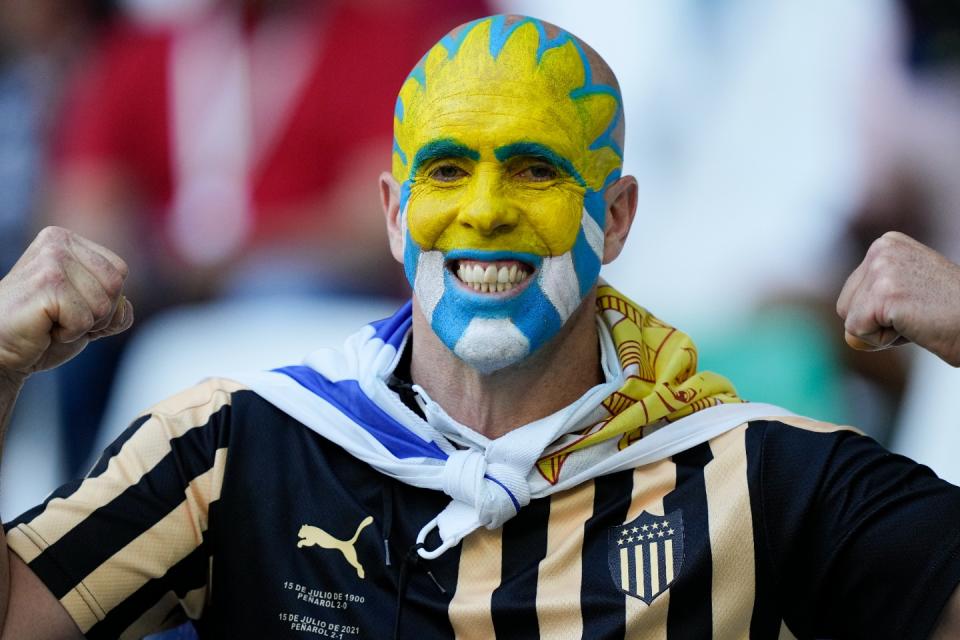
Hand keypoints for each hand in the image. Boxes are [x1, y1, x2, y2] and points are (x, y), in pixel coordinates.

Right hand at [0, 227, 132, 384]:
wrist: (1, 349)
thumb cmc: (43, 328)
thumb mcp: (89, 310)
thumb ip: (116, 303)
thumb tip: (124, 306)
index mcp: (68, 240)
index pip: (119, 271)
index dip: (106, 300)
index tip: (73, 306)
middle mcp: (58, 242)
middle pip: (116, 285)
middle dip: (98, 314)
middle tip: (62, 316)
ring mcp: (51, 260)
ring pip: (104, 305)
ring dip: (83, 325)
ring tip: (52, 321)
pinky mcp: (45, 284)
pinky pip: (85, 320)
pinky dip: (70, 333)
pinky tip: (45, 327)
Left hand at [837, 231, 959, 365]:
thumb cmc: (952, 316)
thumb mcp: (907, 293)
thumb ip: (874, 301)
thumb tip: (849, 336)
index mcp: (887, 244)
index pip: (852, 293)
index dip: (880, 313)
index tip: (917, 305)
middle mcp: (882, 249)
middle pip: (844, 305)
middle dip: (876, 322)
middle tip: (918, 314)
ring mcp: (883, 268)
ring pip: (850, 320)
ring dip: (882, 332)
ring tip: (918, 318)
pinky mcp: (885, 293)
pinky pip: (857, 332)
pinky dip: (884, 341)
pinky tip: (915, 326)